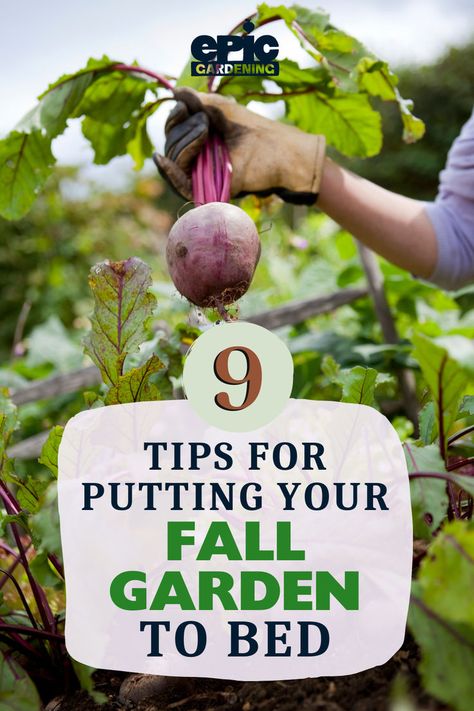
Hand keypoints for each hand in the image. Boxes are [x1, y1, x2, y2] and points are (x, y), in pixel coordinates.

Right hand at [154, 87, 325, 204]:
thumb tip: (174, 91)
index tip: (185, 106)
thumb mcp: (223, 110)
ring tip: (206, 131)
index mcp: (201, 138)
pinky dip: (169, 172)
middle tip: (207, 123)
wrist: (282, 155)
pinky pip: (179, 184)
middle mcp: (198, 158)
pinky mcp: (208, 191)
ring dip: (184, 142)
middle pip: (170, 143)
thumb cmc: (258, 132)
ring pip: (173, 159)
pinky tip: (162, 161)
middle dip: (182, 128)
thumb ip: (197, 102)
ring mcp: (202, 175)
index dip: (174, 117)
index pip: (173, 129)